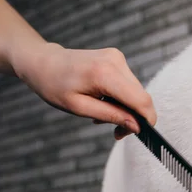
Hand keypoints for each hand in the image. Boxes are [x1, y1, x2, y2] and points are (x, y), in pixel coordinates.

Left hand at [15, 42, 156, 139]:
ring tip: (102, 115)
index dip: (147, 119)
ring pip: (136, 92)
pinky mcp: (117, 58)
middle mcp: (115, 61)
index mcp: (104, 73)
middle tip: (115, 132)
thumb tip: (137, 126)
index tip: (140, 134)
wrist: (44, 63)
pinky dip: (121, 98)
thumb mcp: (80, 108)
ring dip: (126, 108)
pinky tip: (104, 101)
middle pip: (141, 97)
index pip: (141, 100)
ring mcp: (117, 57)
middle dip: (133, 117)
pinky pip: (129, 84)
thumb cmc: (55, 86)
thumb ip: (111, 116)